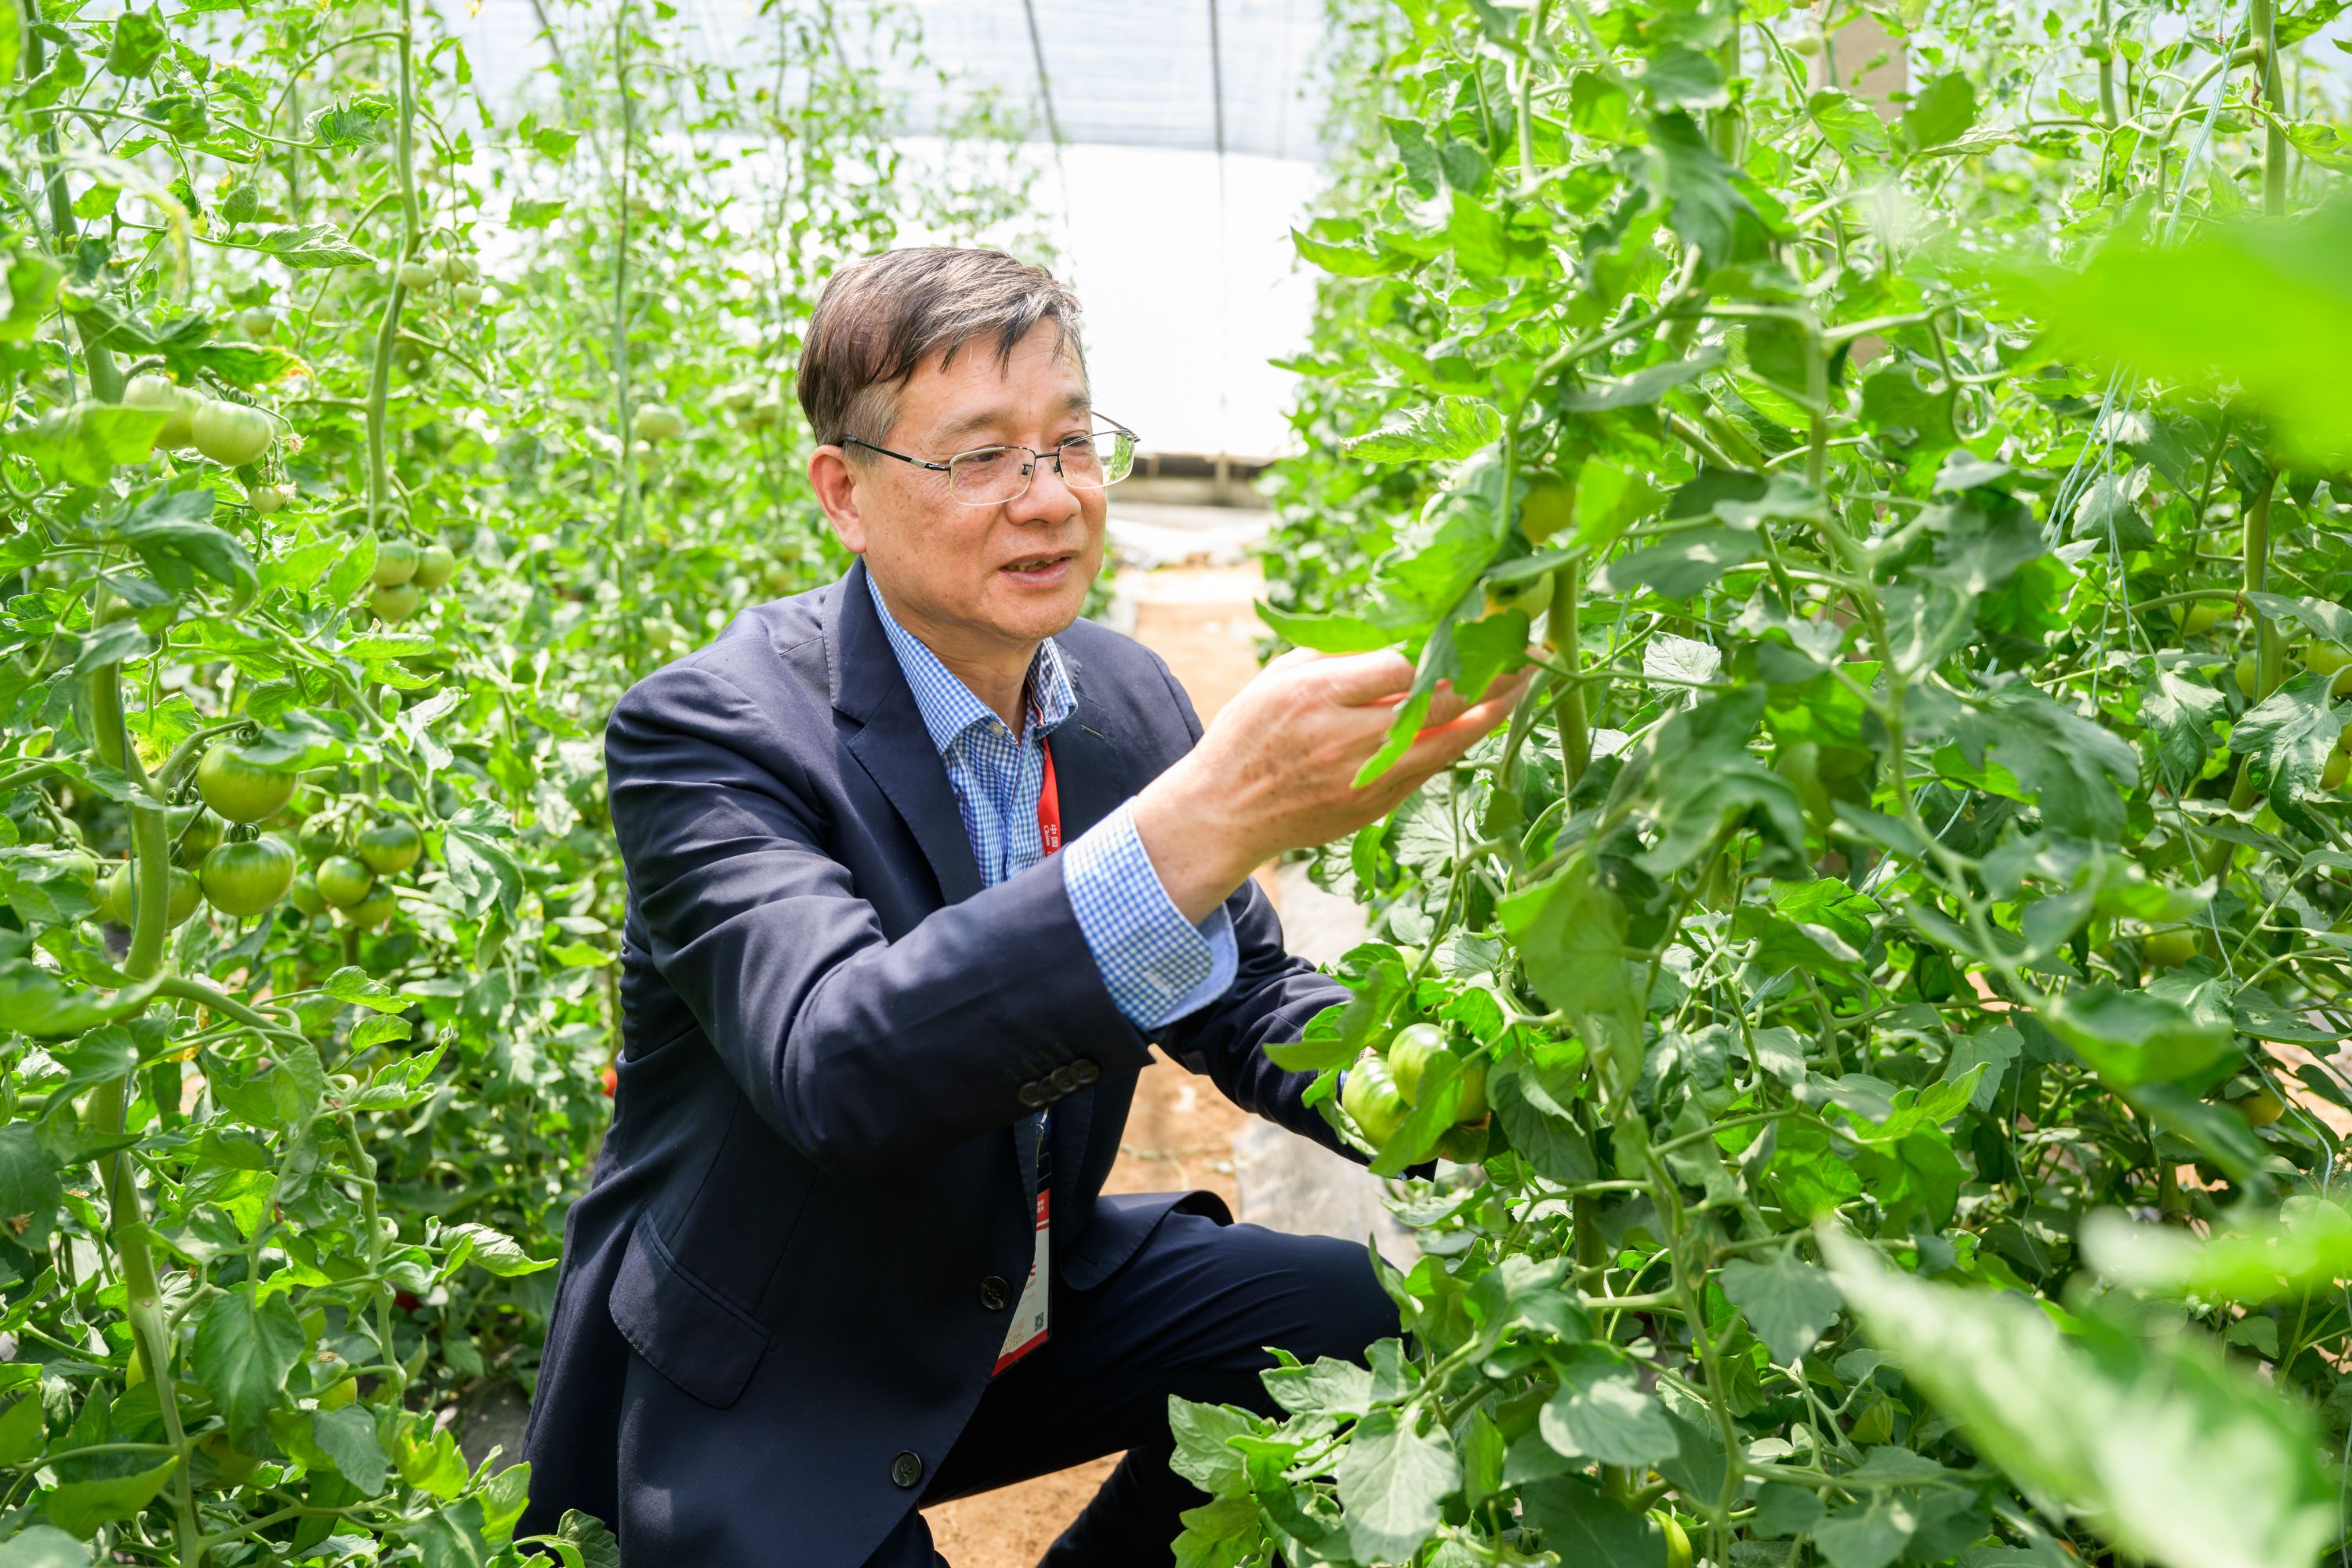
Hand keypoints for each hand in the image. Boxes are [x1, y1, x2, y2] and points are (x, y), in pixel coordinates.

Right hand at [1131, 648, 1532, 923]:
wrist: (1225, 812)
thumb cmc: (1249, 733)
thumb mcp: (1281, 678)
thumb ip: (1340, 655)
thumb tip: (1402, 628)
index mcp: (1319, 694)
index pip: (1404, 663)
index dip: (1454, 644)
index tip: (1486, 624)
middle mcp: (1347, 738)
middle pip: (1440, 701)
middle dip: (1493, 674)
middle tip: (1529, 651)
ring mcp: (1365, 778)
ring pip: (1450, 742)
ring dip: (1494, 712)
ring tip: (1523, 685)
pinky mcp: (1376, 806)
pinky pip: (1431, 770)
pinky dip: (1461, 742)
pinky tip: (1483, 719)